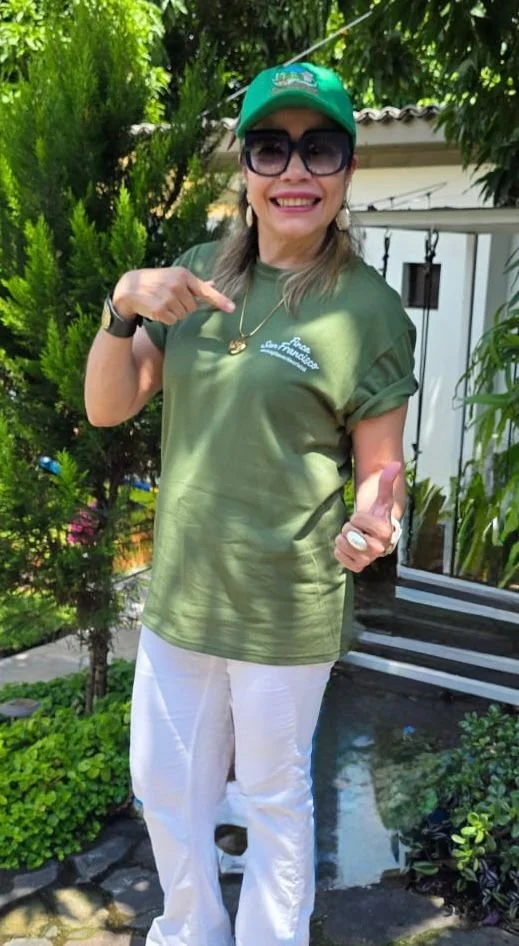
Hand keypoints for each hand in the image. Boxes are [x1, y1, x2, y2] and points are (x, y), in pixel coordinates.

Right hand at [112, 266, 234, 322]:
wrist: (129, 288)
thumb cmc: (157, 282)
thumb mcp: (175, 278)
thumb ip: (196, 285)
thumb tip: (214, 284)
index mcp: (183, 275)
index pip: (205, 291)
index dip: (220, 300)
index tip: (232, 309)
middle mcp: (177, 285)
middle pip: (192, 308)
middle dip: (183, 306)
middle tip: (168, 298)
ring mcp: (168, 297)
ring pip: (182, 315)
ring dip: (174, 313)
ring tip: (161, 302)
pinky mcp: (159, 309)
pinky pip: (172, 321)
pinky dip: (165, 319)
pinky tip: (156, 309)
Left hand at [333, 461, 400, 572]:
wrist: (377, 536)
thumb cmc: (378, 516)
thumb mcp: (382, 499)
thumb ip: (387, 482)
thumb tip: (396, 465)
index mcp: (385, 532)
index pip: (357, 519)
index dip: (358, 516)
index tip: (366, 519)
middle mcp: (378, 549)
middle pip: (348, 532)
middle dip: (350, 527)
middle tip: (360, 529)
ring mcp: (367, 559)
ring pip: (342, 543)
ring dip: (344, 538)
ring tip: (355, 537)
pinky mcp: (357, 566)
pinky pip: (339, 555)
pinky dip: (340, 550)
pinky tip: (350, 547)